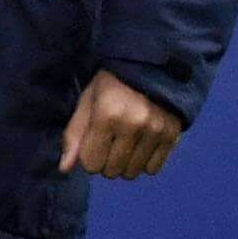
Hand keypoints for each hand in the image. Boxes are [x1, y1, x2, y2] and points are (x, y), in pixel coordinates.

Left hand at [59, 70, 181, 179]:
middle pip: (112, 171)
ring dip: (125, 163)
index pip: (91, 164)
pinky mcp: (173, 135)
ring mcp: (156, 130)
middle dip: (106, 161)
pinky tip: (142, 144)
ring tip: (126, 141)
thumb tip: (64, 168)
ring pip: (132, 173)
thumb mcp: (87, 103)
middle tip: (110, 140)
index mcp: (107, 115)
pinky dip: (144, 162)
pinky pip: (153, 169)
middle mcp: (134, 124)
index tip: (93, 140)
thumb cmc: (111, 84)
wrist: (151, 66)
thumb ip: (74, 135)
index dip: (89, 155)